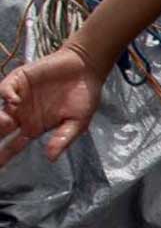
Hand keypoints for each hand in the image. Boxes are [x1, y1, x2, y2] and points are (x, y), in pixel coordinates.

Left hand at [0, 45, 105, 168]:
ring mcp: (18, 97)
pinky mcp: (19, 80)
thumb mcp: (78, 123)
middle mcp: (22, 115)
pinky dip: (6, 95)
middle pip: (0, 129)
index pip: (14, 145)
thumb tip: (51, 157)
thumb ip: (64, 139)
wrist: (85, 70)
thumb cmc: (84, 97)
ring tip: (6, 122)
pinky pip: (5, 90)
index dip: (4, 155)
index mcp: (34, 128)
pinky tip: (15, 101)